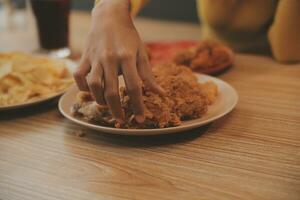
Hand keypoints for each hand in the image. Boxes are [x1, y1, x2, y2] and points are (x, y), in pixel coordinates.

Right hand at [73, 0, 163, 123]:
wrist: (109, 17)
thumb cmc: (129, 37)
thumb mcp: (141, 53)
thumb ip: (149, 75)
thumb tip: (161, 94)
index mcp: (128, 58)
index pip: (134, 87)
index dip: (138, 105)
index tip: (141, 119)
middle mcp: (110, 59)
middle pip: (111, 91)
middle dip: (117, 110)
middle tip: (121, 120)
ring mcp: (95, 58)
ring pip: (94, 86)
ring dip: (100, 101)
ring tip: (107, 105)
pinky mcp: (84, 57)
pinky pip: (79, 76)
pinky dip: (83, 88)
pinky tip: (92, 92)